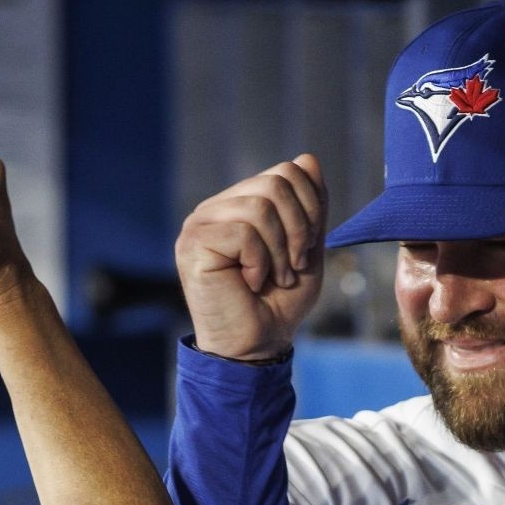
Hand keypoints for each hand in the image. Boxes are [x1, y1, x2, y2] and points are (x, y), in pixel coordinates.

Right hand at [175, 154, 327, 361]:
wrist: (255, 346)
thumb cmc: (278, 305)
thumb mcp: (306, 250)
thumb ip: (309, 207)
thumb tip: (308, 158)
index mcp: (240, 204)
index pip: (286, 171)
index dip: (311, 206)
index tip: (307, 249)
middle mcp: (217, 207)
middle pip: (276, 181)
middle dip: (299, 228)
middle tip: (293, 267)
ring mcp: (201, 222)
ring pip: (260, 206)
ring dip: (280, 250)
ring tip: (274, 278)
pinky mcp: (193, 242)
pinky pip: (243, 231)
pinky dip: (259, 262)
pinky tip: (250, 283)